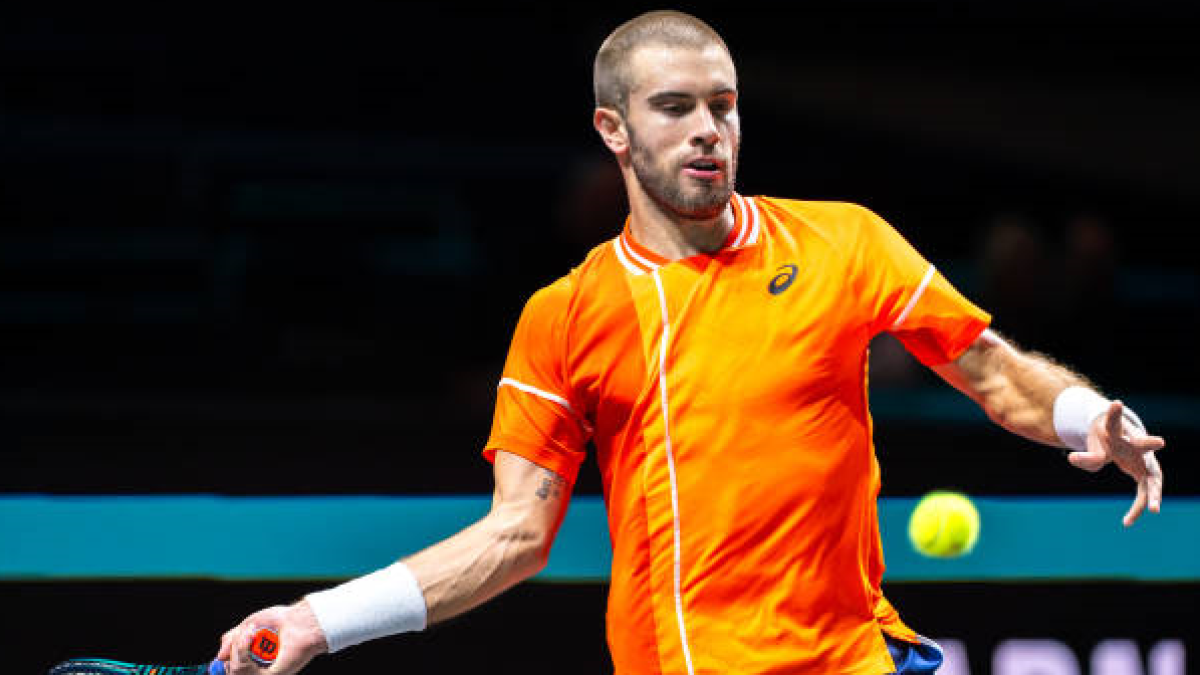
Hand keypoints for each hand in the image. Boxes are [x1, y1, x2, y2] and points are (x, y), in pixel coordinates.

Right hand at [218, 600, 328, 674]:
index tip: (224, 653)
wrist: (299, 620)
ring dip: (238, 646)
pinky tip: (252, 638)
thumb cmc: (280, 621)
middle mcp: (259, 670)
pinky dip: (243, 650)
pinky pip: (243, 670)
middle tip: (247, 632)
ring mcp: (264, 674)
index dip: (223, 662)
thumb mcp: (249, 626)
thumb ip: (231, 640)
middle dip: (234, 646)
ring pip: (234, 670)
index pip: (231, 669)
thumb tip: (219, 657)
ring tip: (253, 633)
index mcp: (254, 660)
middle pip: (229, 669)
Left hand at [1067, 400, 1166, 526]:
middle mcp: (1139, 448)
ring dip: (1153, 494)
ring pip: (1152, 478)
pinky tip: (1126, 523)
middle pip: (1145, 446)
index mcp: (1125, 435)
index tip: (1116, 404)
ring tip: (1153, 510)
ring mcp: (1145, 462)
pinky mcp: (1145, 475)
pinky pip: (1143, 493)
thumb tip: (1072, 458)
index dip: (1117, 417)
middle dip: (1149, 443)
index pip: (1122, 427)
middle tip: (1159, 442)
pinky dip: (1137, 507)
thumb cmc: (1105, 437)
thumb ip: (1086, 454)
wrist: (1116, 435)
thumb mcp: (1094, 442)